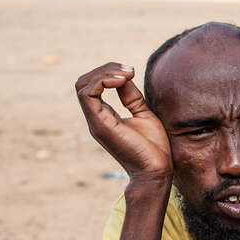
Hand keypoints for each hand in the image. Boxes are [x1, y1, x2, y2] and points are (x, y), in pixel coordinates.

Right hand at [75, 62, 171, 179]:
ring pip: (82, 85)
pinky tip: (122, 81)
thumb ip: (131, 97)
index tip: (131, 72)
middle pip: (84, 82)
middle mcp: (96, 118)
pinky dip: (102, 81)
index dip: (109, 72)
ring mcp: (96, 121)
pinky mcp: (100, 125)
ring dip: (104, 73)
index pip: (93, 86)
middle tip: (129, 70)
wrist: (156, 171)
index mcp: (105, 116)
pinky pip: (87, 95)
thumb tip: (124, 77)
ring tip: (126, 74)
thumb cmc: (154, 148)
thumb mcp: (143, 114)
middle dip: (105, 68)